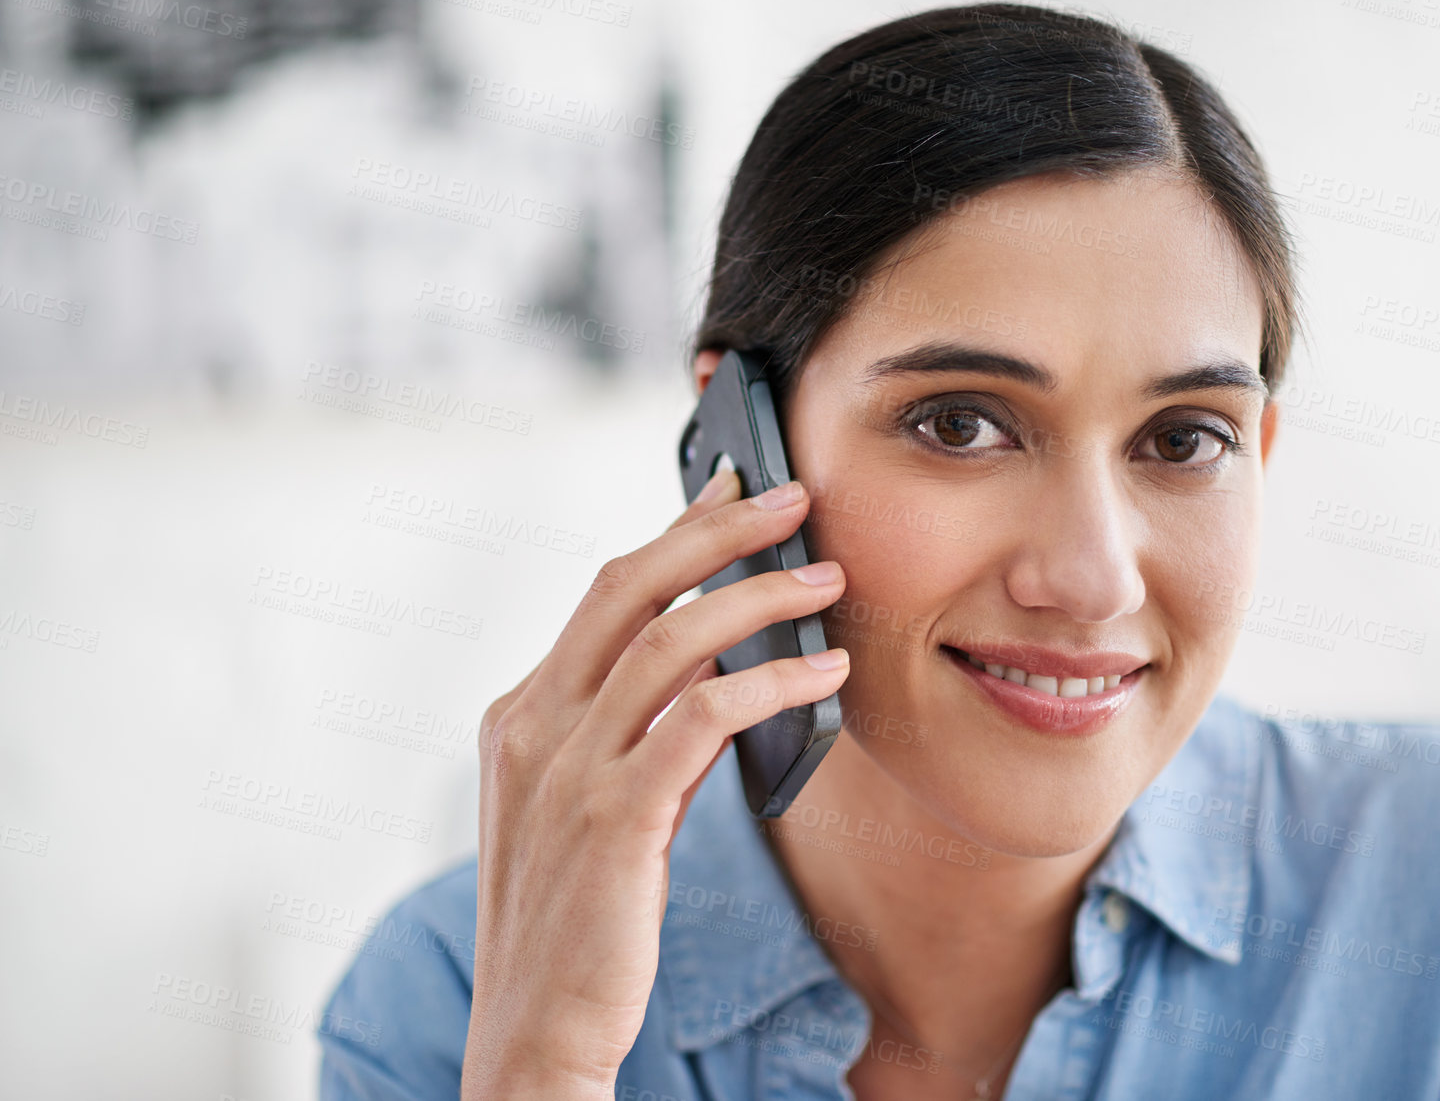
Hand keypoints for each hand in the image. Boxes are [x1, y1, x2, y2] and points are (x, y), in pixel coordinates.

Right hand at [459, 471, 849, 1098]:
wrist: (532, 1035)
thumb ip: (632, 731)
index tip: (735, 493)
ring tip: (828, 580)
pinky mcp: (614, 820)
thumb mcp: (586, 806)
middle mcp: (533, 727)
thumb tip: (714, 662)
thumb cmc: (575, 921)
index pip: (605, 593)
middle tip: (794, 497)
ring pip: (673, 638)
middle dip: (717, 529)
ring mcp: (567, 771)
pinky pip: (703, 717)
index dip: (676, 533)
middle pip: (630, 586)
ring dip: (760, 596)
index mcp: (521, 715)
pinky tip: (824, 677)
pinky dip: (772, 683)